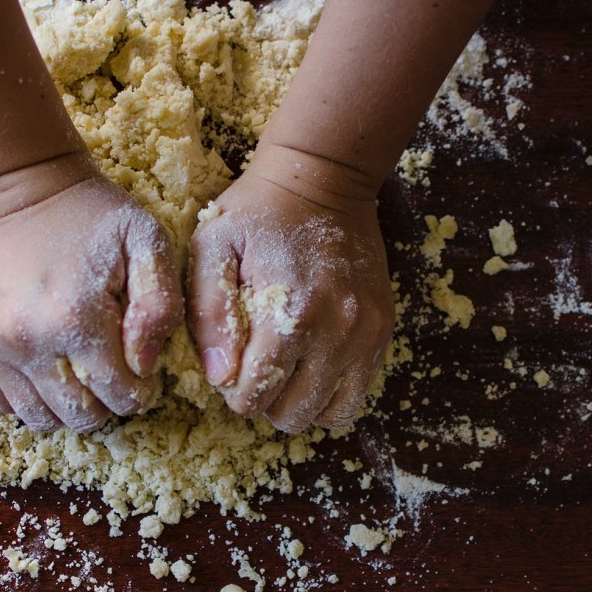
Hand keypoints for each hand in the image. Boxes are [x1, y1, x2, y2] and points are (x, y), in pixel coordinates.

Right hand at [0, 159, 182, 432]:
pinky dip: (29, 398)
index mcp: (75, 319)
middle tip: (112, 373)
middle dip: (106, 404)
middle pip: (80, 416)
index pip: (120, 396)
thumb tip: (144, 365)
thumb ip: (160, 307)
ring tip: (80, 374)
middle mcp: (26, 340)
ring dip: (68, 407)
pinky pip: (2, 402)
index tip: (141, 371)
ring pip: (39, 418)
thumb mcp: (148, 243)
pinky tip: (47, 370)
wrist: (23, 187)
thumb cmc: (94, 216)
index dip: (140, 391)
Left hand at [188, 144, 393, 432]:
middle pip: (293, 413)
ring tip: (284, 371)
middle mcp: (336, 331)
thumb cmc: (257, 212)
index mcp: (291, 314)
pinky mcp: (381, 330)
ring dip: (300, 403)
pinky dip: (330, 392)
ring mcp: (365, 334)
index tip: (230, 367)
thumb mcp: (213, 248)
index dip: (233, 392)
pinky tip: (310, 365)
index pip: (255, 396)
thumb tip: (220, 377)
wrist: (324, 178)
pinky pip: (357, 392)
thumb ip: (209, 315)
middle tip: (255, 369)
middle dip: (265, 402)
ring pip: (331, 413)